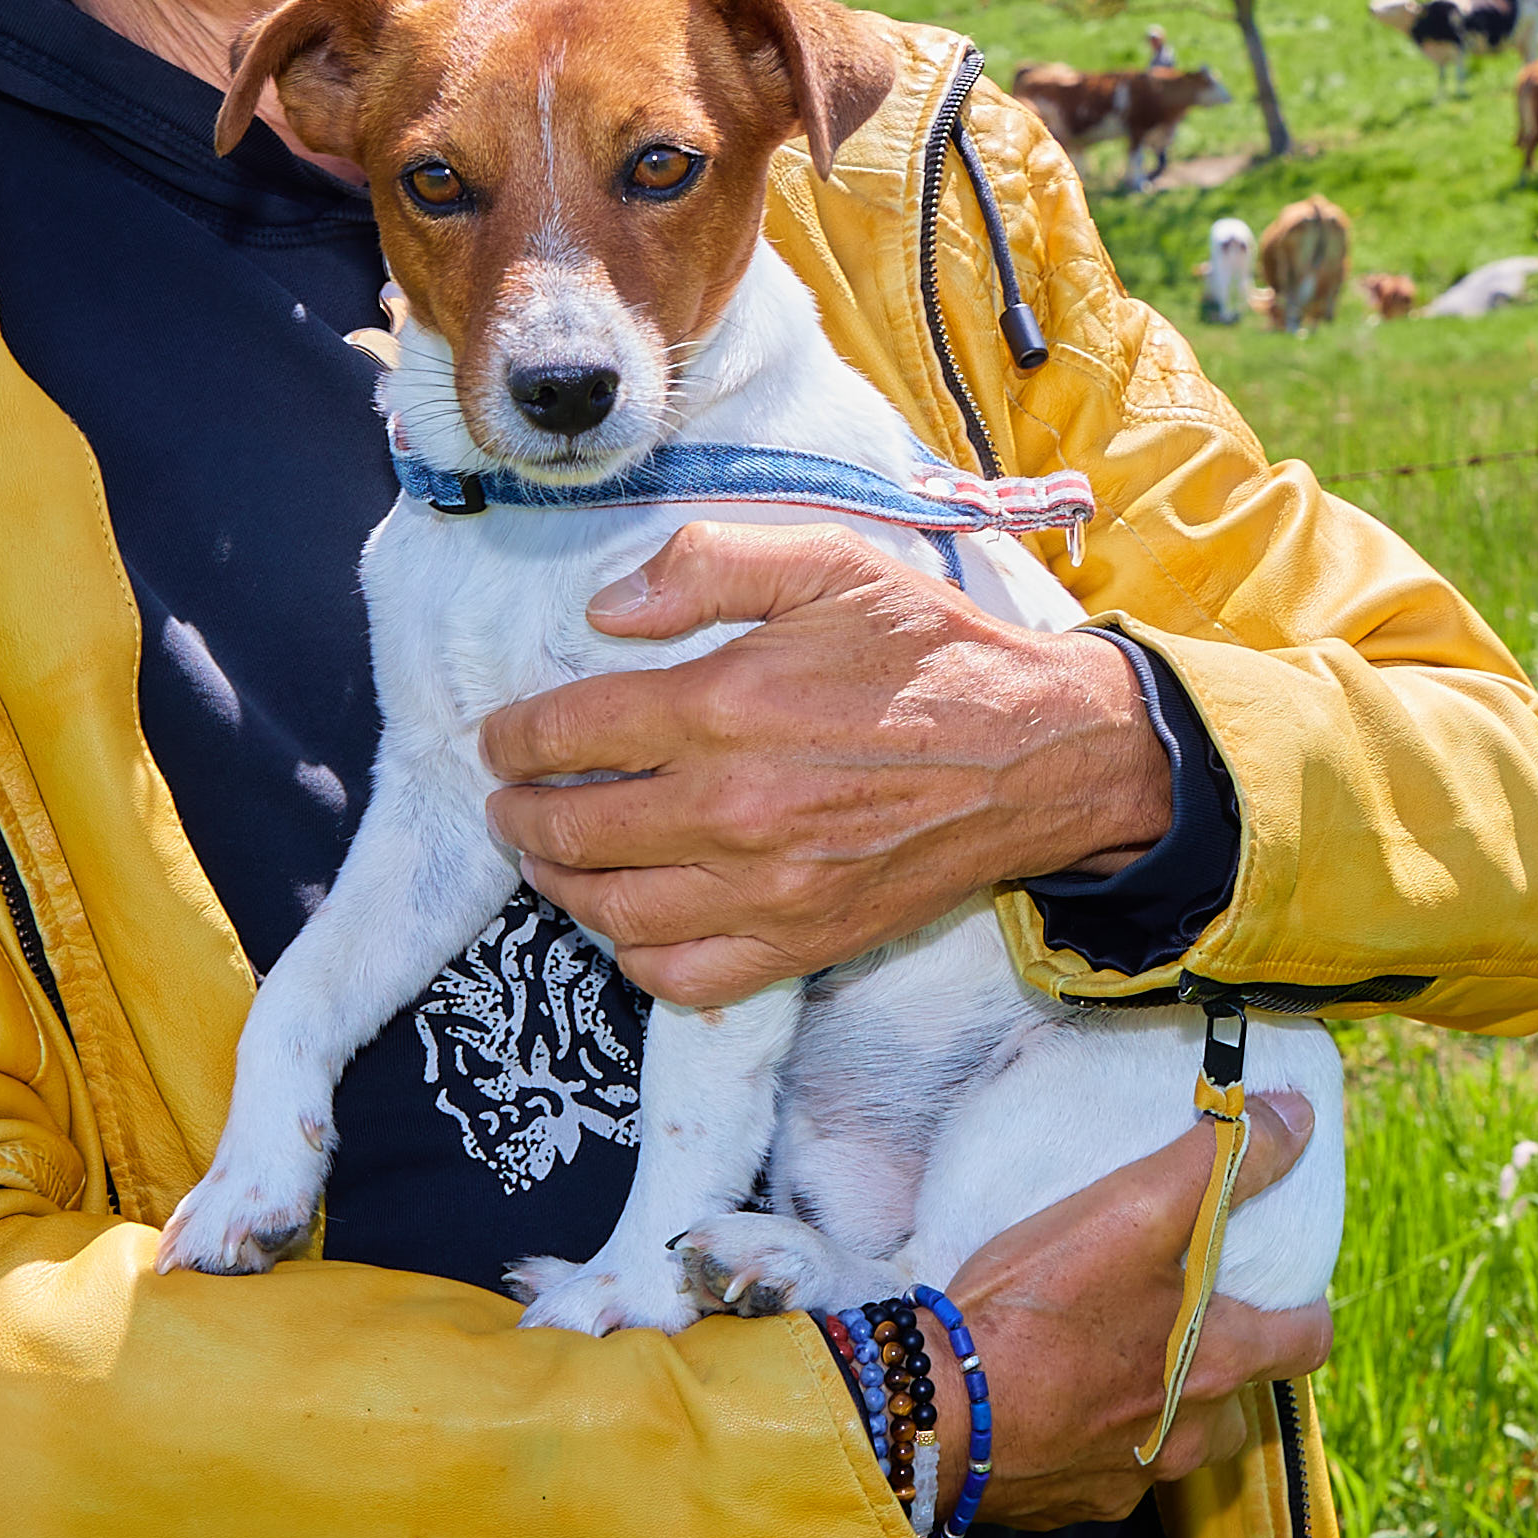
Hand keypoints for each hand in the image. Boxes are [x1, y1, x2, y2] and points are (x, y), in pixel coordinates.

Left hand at [480, 523, 1174, 1007]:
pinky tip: (630, 919)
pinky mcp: (800, 941)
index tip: (502, 738)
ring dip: (560, 886)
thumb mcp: (830, 562)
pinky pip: (681, 975)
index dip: (512, 738)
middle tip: (510, 799)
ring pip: (610, 910)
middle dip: (519, 814)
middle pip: (571, 830)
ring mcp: (765, 888)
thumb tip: (608, 608)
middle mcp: (733, 807)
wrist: (1035, 755)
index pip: (566, 734)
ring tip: (551, 857)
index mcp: (726, 706)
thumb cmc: (930, 653)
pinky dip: (634, 955)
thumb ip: (709, 565)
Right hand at [919, 1091, 1329, 1528]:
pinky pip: (1100, 1473)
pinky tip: (1050, 1399)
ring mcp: (1124, 1482)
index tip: (1285, 1289)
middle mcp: (1184, 1437)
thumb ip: (1221, 1161)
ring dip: (1158, 1408)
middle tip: (1183, 1319)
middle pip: (1237, 1406)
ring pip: (1169, 1445)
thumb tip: (1296, 1117)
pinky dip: (1089, 1438)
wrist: (935, 1408)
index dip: (1304, 1313)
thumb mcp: (1135, 1208)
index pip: (1306, 1346)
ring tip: (1112, 1358)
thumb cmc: (1041, 1308)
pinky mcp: (1065, 1505)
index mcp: (1218, 1367)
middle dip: (1222, 1367)